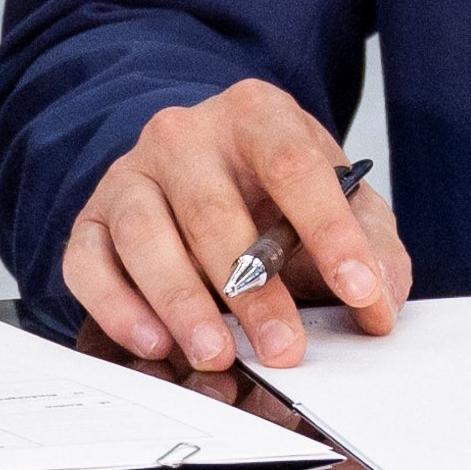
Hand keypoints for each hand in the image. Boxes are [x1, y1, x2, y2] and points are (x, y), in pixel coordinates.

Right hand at [57, 78, 401, 375]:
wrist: (208, 171)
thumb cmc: (278, 195)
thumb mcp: (342, 204)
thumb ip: (372, 247)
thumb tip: (381, 301)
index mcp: (257, 114)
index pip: (294, 166)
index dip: (330, 233)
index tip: (361, 292)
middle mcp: (185, 134)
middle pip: (213, 210)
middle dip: (253, 290)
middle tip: (284, 349)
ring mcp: (131, 173)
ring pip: (144, 235)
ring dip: (181, 302)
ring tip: (215, 354)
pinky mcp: (92, 217)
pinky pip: (89, 262)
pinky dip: (117, 306)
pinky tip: (154, 342)